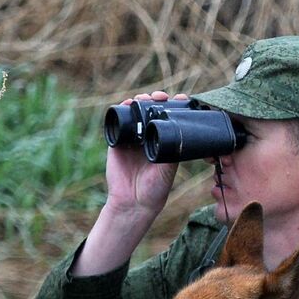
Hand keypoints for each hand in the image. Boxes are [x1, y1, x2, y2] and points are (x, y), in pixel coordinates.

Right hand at [100, 90, 188, 216]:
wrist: (133, 201)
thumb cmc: (156, 187)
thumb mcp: (169, 167)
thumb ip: (172, 149)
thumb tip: (181, 130)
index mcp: (163, 140)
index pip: (169, 117)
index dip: (174, 106)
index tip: (180, 99)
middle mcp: (148, 136)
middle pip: (152, 110)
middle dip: (157, 99)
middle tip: (161, 97)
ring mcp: (132, 137)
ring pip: (136, 112)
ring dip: (140, 100)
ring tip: (145, 98)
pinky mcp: (117, 141)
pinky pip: (118, 121)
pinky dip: (123, 108)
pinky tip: (128, 103)